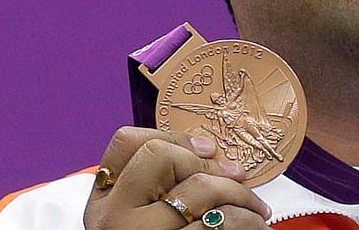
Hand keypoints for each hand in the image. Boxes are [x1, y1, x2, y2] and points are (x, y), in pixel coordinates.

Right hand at [84, 127, 272, 228]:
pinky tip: (254, 223)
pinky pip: (217, 222)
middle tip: (237, 175)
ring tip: (254, 205)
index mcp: (104, 202)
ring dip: (238, 191)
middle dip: (207, 162)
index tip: (206, 149)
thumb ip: (162, 185)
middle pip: (160, 155)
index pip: (126, 143)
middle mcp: (112, 219)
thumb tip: (212, 152)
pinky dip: (245, 217)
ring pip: (196, 187)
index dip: (173, 137)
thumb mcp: (147, 216)